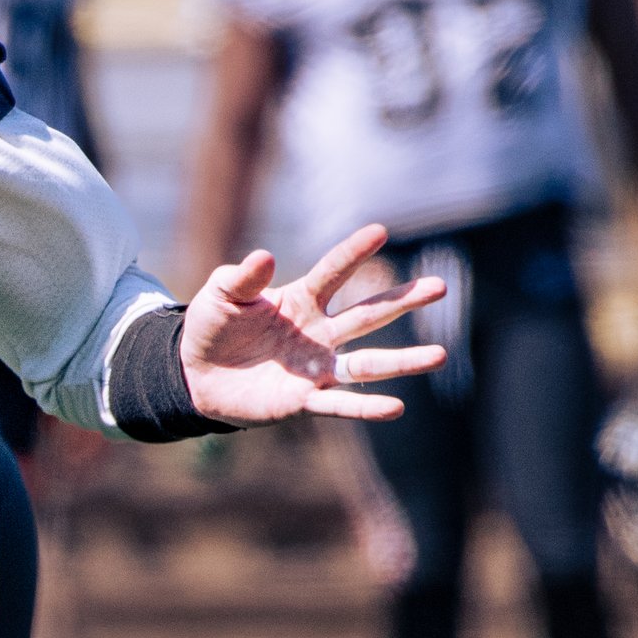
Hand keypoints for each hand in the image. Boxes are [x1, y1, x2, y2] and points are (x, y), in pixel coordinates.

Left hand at [178, 224, 446, 424]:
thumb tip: (264, 256)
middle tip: (439, 286)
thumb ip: (242, 278)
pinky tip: (396, 407)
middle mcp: (319, 332)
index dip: (353, 253)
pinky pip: (338, 405)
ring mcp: (316, 368)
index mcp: (302, 299)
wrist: (197, 376)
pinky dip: (365, 407)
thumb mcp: (220, 295)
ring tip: (440, 356)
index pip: (333, 272)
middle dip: (402, 300)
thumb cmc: (213, 328)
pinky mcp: (302, 401)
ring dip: (402, 361)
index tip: (379, 230)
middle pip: (367, 314)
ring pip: (366, 363)